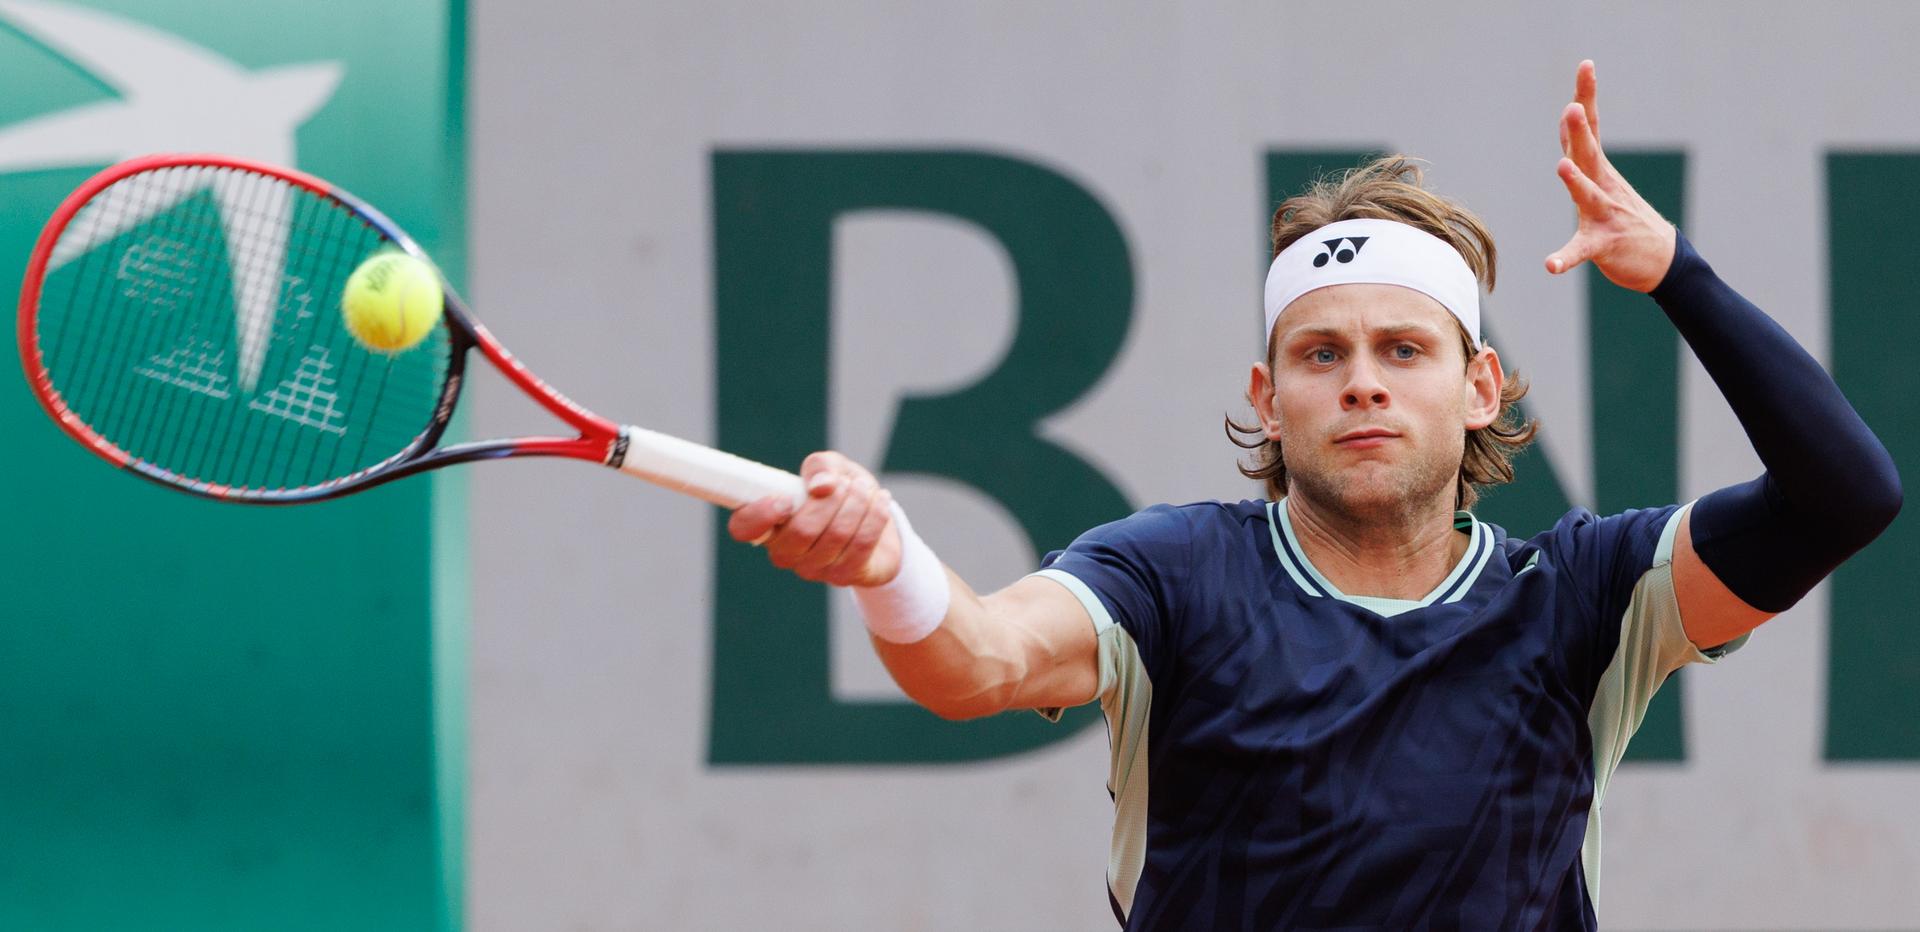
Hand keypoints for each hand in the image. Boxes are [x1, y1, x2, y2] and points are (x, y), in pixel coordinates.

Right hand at [727, 451, 901, 586]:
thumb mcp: (831, 468)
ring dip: (858, 504)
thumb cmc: (842, 491)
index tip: (786, 498)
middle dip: (832, 500)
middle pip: (802, 531)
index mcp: (768, 522)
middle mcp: (785, 551)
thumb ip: (821, 467)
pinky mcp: (843, 577)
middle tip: (848, 483)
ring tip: (867, 489)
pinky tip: (880, 502)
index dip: (759, 515)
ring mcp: (812, 569)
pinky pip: (861, 545)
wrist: (876, 521)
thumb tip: (821, 486)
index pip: (743, 528)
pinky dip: (875, 517)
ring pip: (836, 535)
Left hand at [1545, 60, 1677, 292]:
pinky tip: (1551, 265)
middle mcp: (1603, 187)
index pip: (1590, 129)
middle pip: (1589, 154)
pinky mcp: (1603, 245)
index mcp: (1599, 170)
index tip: (1587, 66)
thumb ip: (1581, 149)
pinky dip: (1566, 258)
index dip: (1586, 98)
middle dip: (1580, 131)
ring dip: (1576, 182)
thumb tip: (1567, 114)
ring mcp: (1605, 216)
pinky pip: (1581, 251)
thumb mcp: (1600, 178)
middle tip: (1572, 107)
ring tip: (1562, 166)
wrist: (1661, 260)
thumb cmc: (1623, 216)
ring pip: (1588, 196)